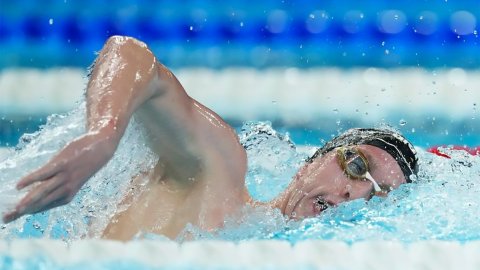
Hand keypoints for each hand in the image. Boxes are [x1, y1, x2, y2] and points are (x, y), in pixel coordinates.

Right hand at [2, 133, 116, 222]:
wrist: (102, 147)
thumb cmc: (85, 162)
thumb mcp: (73, 177)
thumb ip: (57, 184)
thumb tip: (39, 187)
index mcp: (67, 194)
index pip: (44, 206)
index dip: (29, 211)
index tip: (13, 216)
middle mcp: (66, 188)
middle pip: (41, 202)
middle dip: (23, 211)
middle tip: (6, 219)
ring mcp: (65, 176)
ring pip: (43, 191)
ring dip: (28, 201)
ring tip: (15, 210)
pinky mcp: (63, 164)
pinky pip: (45, 173)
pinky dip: (31, 179)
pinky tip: (19, 185)